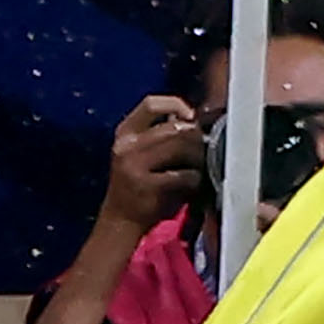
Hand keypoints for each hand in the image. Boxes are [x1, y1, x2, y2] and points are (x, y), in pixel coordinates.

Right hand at [103, 95, 204, 227]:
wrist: (120, 220)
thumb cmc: (136, 184)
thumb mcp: (138, 153)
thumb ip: (158, 134)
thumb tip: (190, 118)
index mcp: (125, 133)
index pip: (151, 104)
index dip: (176, 105)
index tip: (191, 117)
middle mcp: (126, 146)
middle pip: (173, 127)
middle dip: (195, 137)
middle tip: (203, 148)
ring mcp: (135, 166)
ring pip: (180, 147)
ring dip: (197, 157)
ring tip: (200, 166)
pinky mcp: (147, 187)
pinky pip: (183, 175)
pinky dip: (195, 179)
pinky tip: (193, 186)